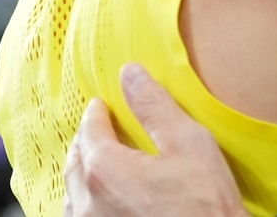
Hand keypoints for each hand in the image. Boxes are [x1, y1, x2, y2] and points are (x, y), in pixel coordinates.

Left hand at [63, 63, 246, 216]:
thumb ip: (155, 107)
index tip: (100, 106)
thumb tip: (131, 75)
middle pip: (75, 161)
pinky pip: (79, 216)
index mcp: (105, 169)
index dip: (96, 114)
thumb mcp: (188, 143)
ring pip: (71, 194)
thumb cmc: (205, 204)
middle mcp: (88, 202)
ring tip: (92, 161)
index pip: (91, 131)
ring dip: (80, 172)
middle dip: (84, 141)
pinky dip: (83, 200)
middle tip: (94, 129)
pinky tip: (97, 199)